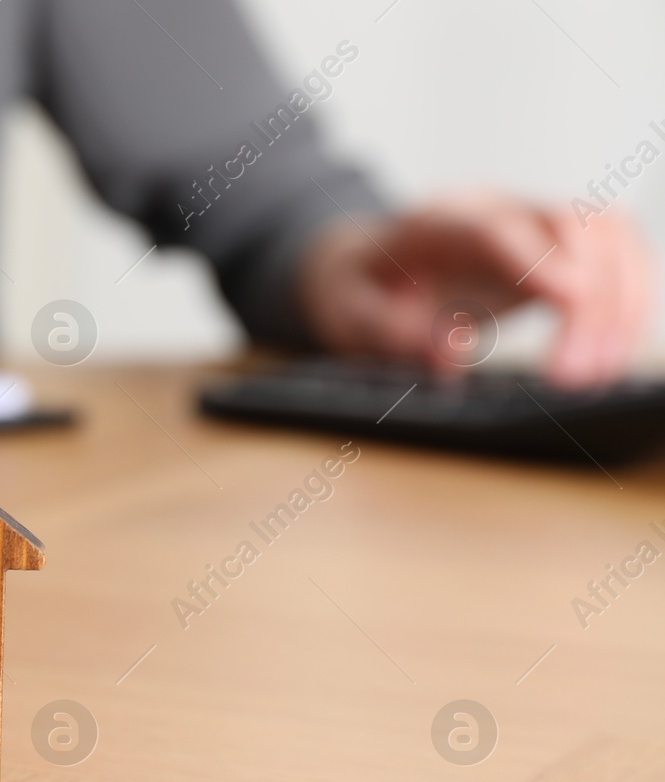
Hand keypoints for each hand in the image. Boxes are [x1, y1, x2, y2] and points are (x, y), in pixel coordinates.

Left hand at [298, 194, 655, 386]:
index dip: (537, 258)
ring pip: (605, 234)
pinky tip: (612, 352)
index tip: (571, 297)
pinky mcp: (557, 246)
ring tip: (596, 374)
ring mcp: (531, 221)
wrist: (367, 263)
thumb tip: (449, 352)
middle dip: (588, 299)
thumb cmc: (360, 289)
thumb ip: (390, 331)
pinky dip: (628, 300)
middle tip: (572, 377)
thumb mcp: (348, 314)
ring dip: (619, 302)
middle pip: (566, 225)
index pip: (494, 227)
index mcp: (434, 222)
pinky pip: (616, 254)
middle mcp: (493, 208)